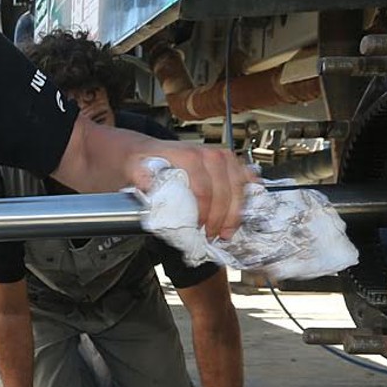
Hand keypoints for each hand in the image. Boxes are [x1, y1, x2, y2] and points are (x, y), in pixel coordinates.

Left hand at [130, 142, 253, 238]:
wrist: (149, 152)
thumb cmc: (146, 163)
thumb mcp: (137, 168)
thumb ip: (142, 177)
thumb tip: (149, 187)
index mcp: (189, 156)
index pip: (203, 188)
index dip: (204, 211)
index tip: (200, 227)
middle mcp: (209, 153)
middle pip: (225, 188)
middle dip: (223, 216)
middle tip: (215, 235)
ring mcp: (221, 156)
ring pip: (239, 184)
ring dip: (237, 210)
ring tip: (229, 230)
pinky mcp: (228, 161)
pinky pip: (246, 174)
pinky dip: (250, 190)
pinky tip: (250, 206)